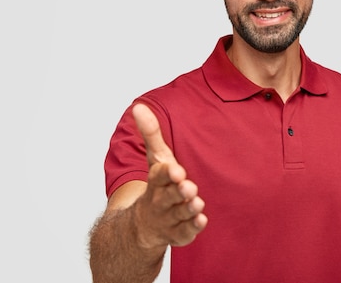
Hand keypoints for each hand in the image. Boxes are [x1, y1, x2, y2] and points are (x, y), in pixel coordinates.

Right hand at [132, 103, 207, 247]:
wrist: (144, 223)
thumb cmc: (158, 184)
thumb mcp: (155, 158)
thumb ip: (151, 134)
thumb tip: (139, 106)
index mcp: (155, 181)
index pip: (158, 175)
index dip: (165, 173)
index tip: (174, 168)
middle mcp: (160, 200)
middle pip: (168, 196)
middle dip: (177, 191)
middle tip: (188, 186)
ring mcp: (168, 218)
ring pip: (177, 214)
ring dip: (187, 208)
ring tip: (197, 202)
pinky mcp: (178, 233)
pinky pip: (184, 233)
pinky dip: (192, 227)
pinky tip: (202, 220)